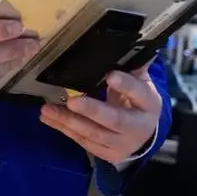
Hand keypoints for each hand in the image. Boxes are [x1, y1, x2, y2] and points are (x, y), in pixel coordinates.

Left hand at [39, 63, 161, 163]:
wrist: (144, 135)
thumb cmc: (138, 102)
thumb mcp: (142, 84)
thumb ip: (132, 67)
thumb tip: (129, 42)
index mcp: (149, 104)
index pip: (139, 93)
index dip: (126, 85)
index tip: (110, 75)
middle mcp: (137, 127)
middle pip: (114, 119)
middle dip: (92, 110)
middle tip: (72, 101)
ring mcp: (122, 144)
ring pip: (93, 133)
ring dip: (68, 121)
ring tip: (47, 108)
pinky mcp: (107, 154)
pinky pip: (83, 141)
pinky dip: (64, 129)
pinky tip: (49, 118)